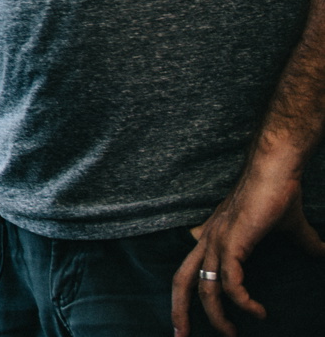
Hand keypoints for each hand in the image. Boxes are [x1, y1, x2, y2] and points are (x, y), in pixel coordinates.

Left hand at [172, 173, 324, 335]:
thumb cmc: (278, 194)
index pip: (186, 272)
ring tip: (232, 334)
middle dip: (179, 312)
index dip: (182, 298)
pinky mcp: (232, 241)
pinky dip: (241, 300)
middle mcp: (207, 240)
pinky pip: (229, 280)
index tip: (184, 323)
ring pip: (204, 287)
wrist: (277, 169)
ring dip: (216, 316)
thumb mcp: (286, 228)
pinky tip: (257, 312)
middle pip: (181, 281)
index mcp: (212, 238)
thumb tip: (324, 254)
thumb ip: (303, 245)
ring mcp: (217, 240)